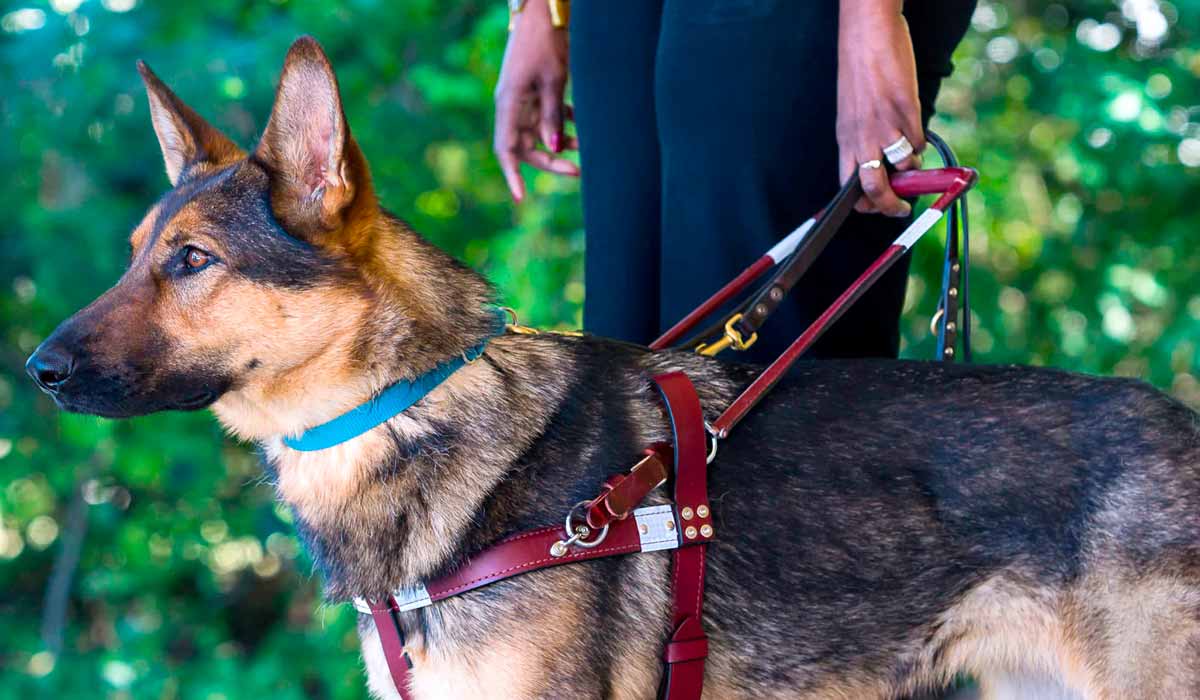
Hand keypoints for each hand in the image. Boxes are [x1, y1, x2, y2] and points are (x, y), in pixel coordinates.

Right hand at [493, 0, 577, 201]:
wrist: (544, 11)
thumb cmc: (546, 42)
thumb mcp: (553, 81)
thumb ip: (552, 116)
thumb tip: (554, 150)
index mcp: (508, 104)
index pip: (506, 149)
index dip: (512, 175)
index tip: (521, 198)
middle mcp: (512, 105)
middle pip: (525, 146)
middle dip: (550, 161)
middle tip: (578, 170)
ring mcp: (523, 97)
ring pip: (538, 133)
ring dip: (560, 143)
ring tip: (586, 147)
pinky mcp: (535, 89)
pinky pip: (546, 116)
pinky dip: (563, 123)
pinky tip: (581, 124)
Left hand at [836, 1, 922, 216]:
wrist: (867, 35)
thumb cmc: (860, 71)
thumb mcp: (852, 112)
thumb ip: (862, 138)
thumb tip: (880, 163)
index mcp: (846, 139)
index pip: (848, 186)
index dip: (864, 204)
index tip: (877, 208)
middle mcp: (863, 137)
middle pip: (874, 188)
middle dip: (890, 206)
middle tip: (902, 209)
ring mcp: (886, 126)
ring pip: (905, 167)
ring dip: (913, 168)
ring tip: (911, 153)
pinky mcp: (907, 113)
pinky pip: (919, 141)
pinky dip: (920, 142)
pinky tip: (914, 128)